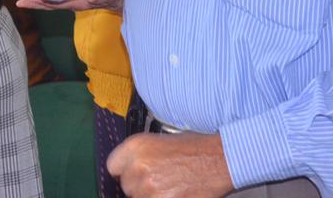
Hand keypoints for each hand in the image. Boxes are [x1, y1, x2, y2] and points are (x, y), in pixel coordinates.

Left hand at [106, 133, 232, 197]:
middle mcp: (138, 166)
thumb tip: (129, 171)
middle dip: (140, 187)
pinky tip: (175, 194)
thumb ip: (140, 156)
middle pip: (127, 187)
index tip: (133, 175)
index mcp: (136, 146)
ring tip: (170, 188)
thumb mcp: (160, 140)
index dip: (124, 172)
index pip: (112, 167)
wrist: (219, 160)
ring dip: (151, 196)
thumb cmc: (195, 148)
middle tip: (160, 182)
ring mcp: (150, 188)